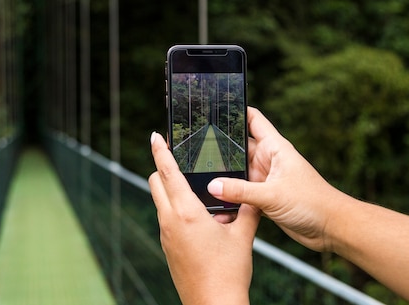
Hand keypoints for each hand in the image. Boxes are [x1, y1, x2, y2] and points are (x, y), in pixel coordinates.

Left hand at [149, 132, 259, 304]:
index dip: (160, 151)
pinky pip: (167, 218)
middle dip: (162, 167)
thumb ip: (247, 209)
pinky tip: (199, 216)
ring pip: (161, 201)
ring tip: (196, 189)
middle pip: (155, 183)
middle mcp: (170, 221)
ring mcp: (166, 235)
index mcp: (186, 212)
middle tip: (178, 157)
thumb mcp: (243, 236)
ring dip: (171, 189)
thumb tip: (253, 193)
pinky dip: (176, 208)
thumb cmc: (228, 272)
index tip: (154, 136)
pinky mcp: (168, 247)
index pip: (166, 172)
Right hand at [207, 107, 349, 251]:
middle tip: (197, 147)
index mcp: (275, 148)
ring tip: (203, 175)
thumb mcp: (272, 194)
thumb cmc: (313, 203)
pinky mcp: (264, 197)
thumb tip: (213, 185)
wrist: (331, 228)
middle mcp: (268, 160)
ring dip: (225, 175)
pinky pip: (241, 192)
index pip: (253, 120)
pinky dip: (231, 195)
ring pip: (237, 172)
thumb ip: (241, 190)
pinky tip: (217, 199)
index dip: (236, 111)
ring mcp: (265, 179)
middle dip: (220, 147)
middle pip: (238, 147)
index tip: (214, 107)